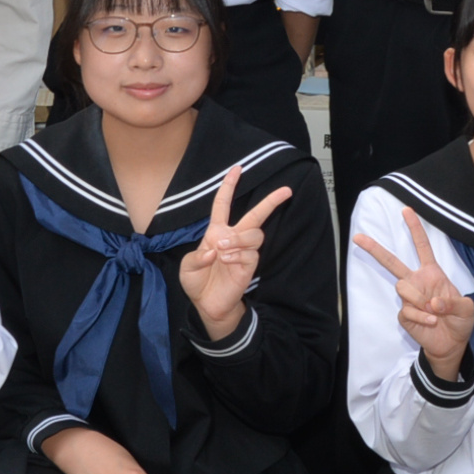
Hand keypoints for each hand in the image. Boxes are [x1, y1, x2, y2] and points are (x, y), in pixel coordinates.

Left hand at [177, 164, 292, 339]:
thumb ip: (198, 256)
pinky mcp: (249, 265)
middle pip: (256, 215)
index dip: (229, 186)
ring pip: (254, 233)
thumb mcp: (188, 267)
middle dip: (271, 201)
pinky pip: (250, 253)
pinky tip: (227, 261)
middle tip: (285, 190)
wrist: (206, 304)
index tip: (237, 169)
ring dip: (239, 238)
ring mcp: (243, 251)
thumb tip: (215, 248)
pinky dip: (237, 255)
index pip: (223, 204)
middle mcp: (233, 238)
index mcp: (217, 232)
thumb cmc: (198, 282)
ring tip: (223, 249)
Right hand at [351, 207, 473, 377]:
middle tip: (358, 237)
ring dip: (419, 299)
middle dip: (375, 249)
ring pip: (402, 287)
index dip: (415, 228)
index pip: (422, 247)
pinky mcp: (404, 315)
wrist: (452, 344)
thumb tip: (432, 302)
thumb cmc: (459, 321)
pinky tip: (431, 322)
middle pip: (392, 262)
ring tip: (434, 312)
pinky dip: (421, 318)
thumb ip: (453, 302)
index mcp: (432, 273)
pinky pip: (407, 311)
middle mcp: (417, 282)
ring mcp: (409, 298)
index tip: (406, 210)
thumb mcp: (466, 309)